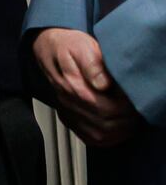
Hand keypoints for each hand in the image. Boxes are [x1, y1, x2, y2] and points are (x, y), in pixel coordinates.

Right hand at [32, 27, 142, 146]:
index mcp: (73, 85)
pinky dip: (106, 138)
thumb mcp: (82, 46)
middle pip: (104, 125)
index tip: (132, 99)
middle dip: (125, 121)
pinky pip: (89, 137)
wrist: (49, 47)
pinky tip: (115, 130)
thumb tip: (103, 84)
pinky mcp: (69, 117)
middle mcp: (68, 102)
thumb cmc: (68, 46)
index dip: (125, 108)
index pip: (105, 109)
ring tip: (129, 120)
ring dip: (119, 132)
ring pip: (98, 135)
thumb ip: (92, 64)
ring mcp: (68, 111)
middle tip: (135, 111)